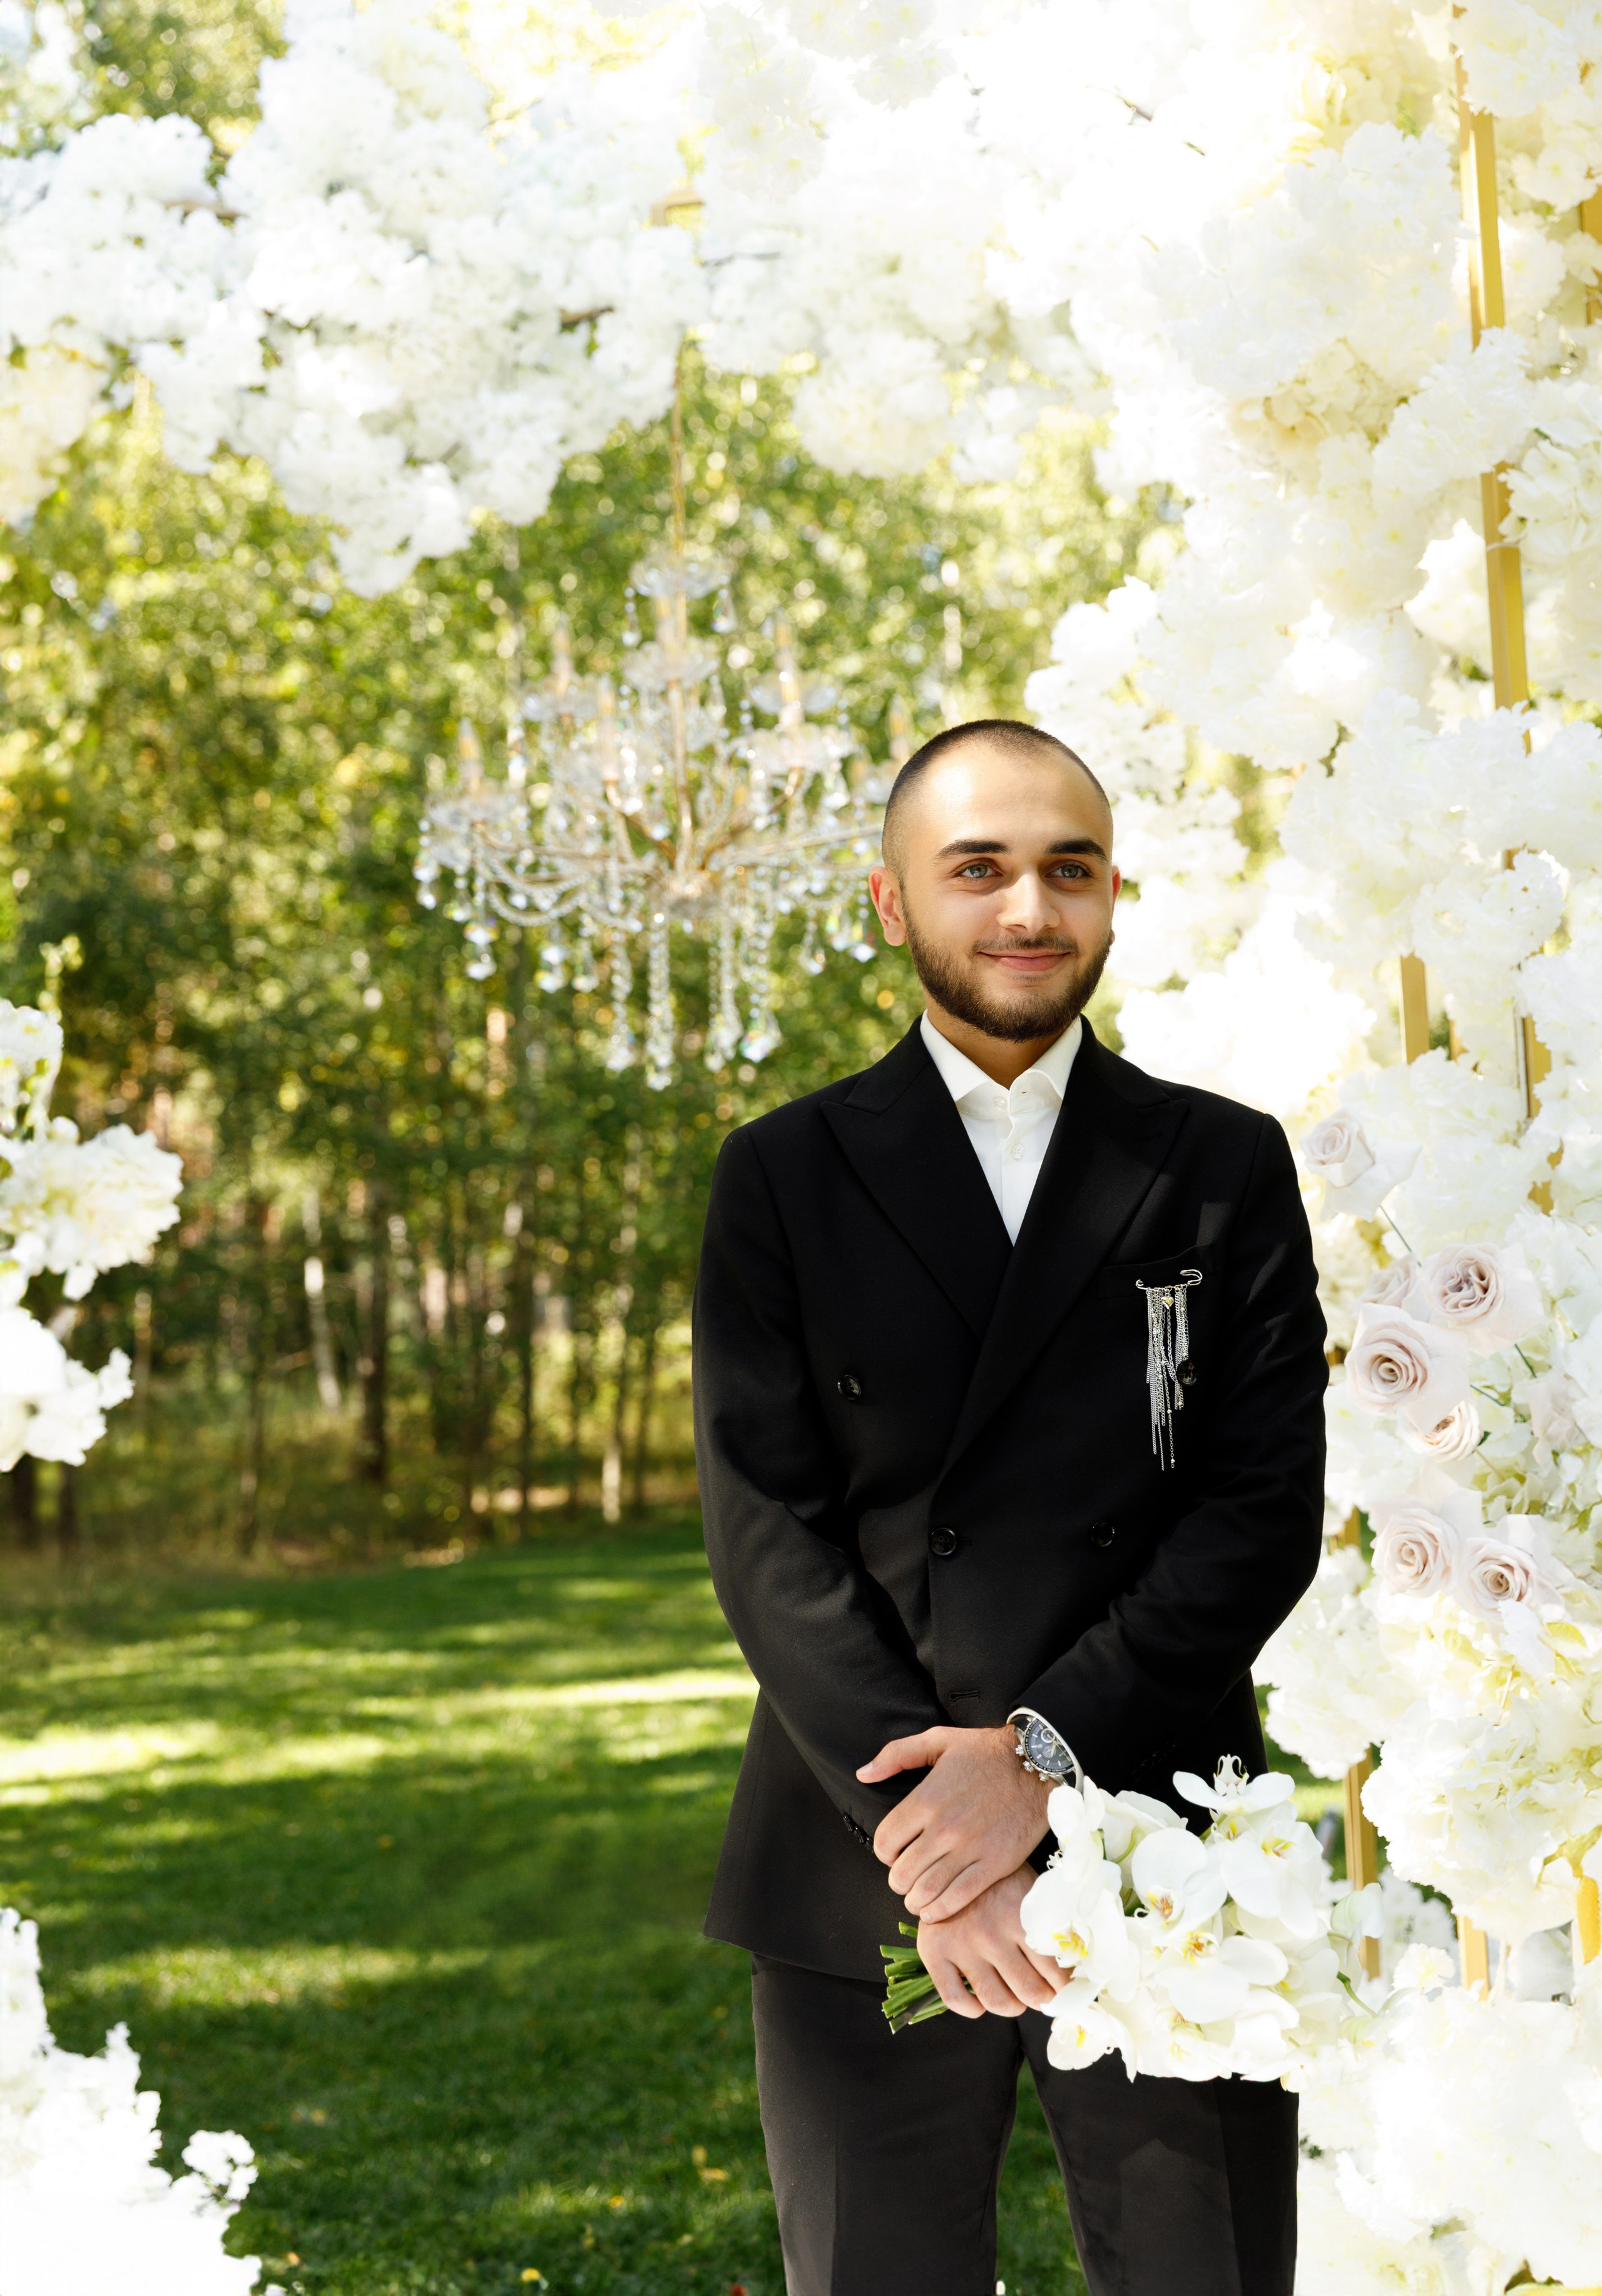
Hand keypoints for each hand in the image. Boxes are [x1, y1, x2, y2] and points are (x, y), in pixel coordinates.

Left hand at [856, 1722, 1051, 1920]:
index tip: (892, 1852)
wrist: (1038, 1763)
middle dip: (897, 1880)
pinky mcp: (995, 1864)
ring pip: (926, 1891)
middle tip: (905, 1878)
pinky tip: (935, 1909)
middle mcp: (944, 1827)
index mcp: (926, 1799)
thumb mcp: (938, 1739)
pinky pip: (958, 1898)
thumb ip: (895, 1755)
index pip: (885, 1842)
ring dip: (915, 1900)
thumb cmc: (986, 1751)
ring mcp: (970, 1848)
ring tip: (917, 1896)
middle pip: (901, 1873)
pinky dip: (940, 1910)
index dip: (883, 1852)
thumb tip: (863, 1774)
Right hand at [917, 1866, 1063, 2018]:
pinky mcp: (934, 1951)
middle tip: (1042, 1994)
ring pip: (996, 2001)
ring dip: (1013, 2007)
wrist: (951, 1857)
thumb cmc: (999, 1877)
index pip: (1054, 1971)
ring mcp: (961, 1945)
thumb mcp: (1030, 1890)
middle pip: (1029, 1991)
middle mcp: (991, 1934)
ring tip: (1015, 1998)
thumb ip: (1049, 1924)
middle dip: (1042, 2000)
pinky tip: (980, 2000)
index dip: (1064, 1989)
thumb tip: (1075, 1964)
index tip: (1065, 1990)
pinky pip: (954, 1998)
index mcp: (1019, 1918)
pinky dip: (972, 2008)